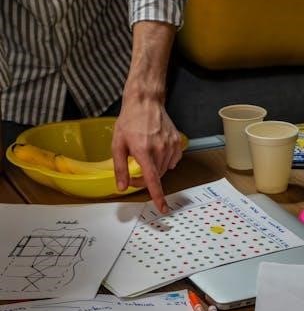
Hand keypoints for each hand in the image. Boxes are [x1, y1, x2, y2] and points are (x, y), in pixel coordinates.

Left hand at [112, 96, 181, 212]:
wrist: (146, 102)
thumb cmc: (130, 121)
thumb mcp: (118, 144)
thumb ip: (120, 168)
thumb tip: (122, 187)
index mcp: (143, 151)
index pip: (152, 180)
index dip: (157, 196)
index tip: (162, 208)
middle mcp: (159, 149)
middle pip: (156, 177)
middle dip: (144, 179)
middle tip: (133, 172)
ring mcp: (170, 146)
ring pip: (164, 170)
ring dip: (154, 170)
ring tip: (145, 156)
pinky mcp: (177, 142)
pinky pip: (172, 161)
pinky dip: (165, 162)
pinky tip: (157, 152)